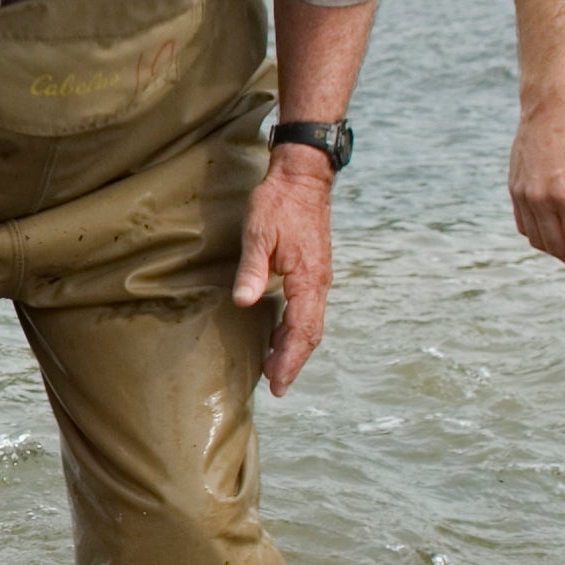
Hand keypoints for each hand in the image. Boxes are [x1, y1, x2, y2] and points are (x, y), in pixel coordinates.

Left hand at [233, 153, 336, 393]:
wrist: (303, 178)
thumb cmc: (278, 203)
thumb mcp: (257, 234)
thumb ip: (252, 270)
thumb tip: (245, 302)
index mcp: (309, 279)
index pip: (302, 330)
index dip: (289, 359)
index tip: (278, 383)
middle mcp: (319, 283)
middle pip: (310, 333)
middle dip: (294, 362)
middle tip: (277, 387)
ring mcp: (319, 278)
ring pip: (311, 323)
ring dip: (294, 347)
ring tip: (275, 369)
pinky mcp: (314, 271)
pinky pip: (308, 309)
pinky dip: (295, 328)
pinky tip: (279, 335)